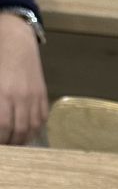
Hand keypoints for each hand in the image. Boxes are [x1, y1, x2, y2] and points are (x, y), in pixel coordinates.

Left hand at [0, 13, 47, 143]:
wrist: (15, 40)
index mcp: (4, 94)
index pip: (2, 127)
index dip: (1, 140)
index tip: (0, 146)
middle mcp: (21, 99)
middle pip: (18, 132)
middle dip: (10, 144)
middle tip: (6, 148)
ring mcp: (35, 98)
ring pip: (32, 129)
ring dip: (23, 141)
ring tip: (15, 144)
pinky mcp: (43, 97)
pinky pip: (41, 120)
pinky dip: (34, 131)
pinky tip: (27, 134)